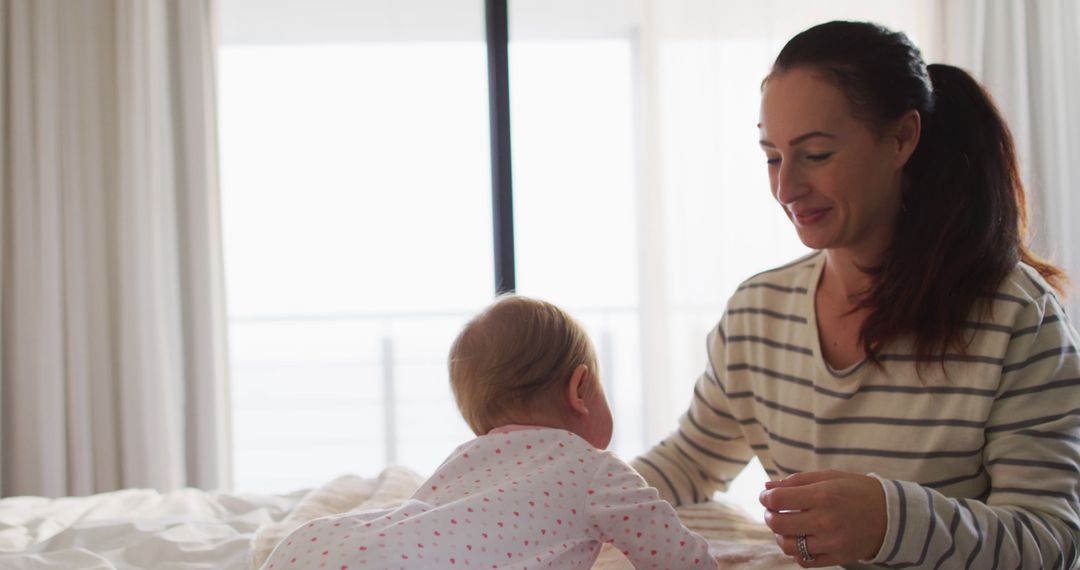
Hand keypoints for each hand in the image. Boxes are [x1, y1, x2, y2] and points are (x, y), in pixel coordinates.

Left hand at [759, 470, 886, 567]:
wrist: (891, 515)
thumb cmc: (857, 491)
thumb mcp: (829, 477)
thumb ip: (796, 481)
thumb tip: (767, 485)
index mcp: (823, 495)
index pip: (778, 499)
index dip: (766, 497)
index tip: (767, 496)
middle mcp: (825, 520)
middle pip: (779, 524)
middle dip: (769, 516)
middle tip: (773, 511)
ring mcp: (831, 542)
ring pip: (788, 546)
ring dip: (780, 536)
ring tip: (786, 527)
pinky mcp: (837, 557)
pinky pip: (805, 561)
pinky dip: (796, 552)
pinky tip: (800, 540)